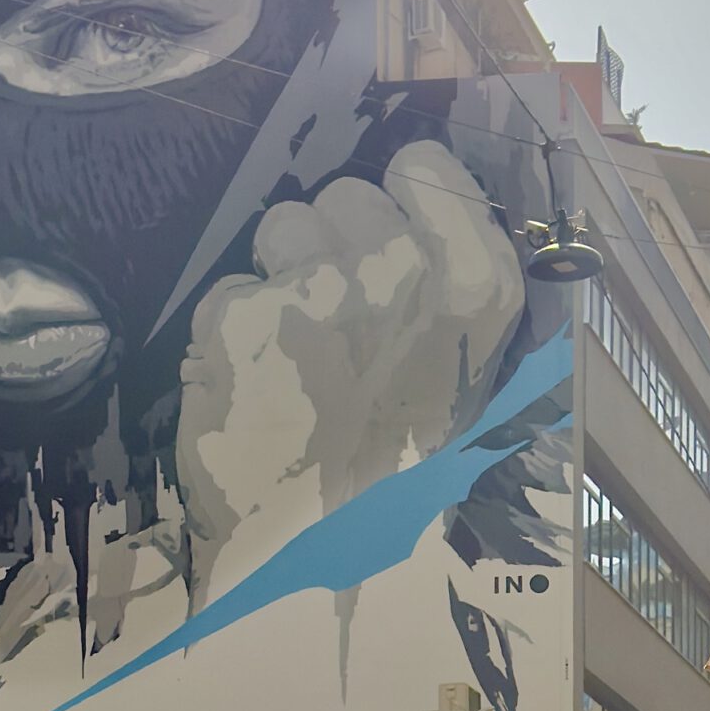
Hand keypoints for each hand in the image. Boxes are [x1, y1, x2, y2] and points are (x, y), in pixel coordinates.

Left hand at [177, 142, 524, 598]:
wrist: (295, 547)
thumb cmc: (385, 460)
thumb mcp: (456, 376)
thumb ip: (453, 282)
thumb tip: (425, 196)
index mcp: (477, 289)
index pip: (424, 164)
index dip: (398, 199)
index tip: (390, 243)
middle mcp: (407, 275)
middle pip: (347, 191)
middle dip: (332, 241)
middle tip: (337, 321)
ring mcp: (322, 292)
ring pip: (282, 223)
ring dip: (280, 275)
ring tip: (294, 353)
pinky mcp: (244, 316)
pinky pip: (232, 284)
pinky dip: (233, 327)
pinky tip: (252, 381)